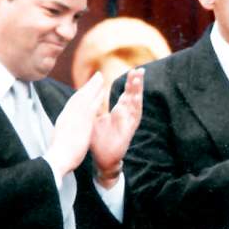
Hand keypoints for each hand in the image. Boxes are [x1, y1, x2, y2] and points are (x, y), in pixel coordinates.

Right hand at [45, 73, 106, 175]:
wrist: (57, 160)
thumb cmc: (59, 155)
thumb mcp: (62, 140)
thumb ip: (66, 134)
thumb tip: (66, 134)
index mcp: (64, 121)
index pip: (73, 105)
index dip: (81, 95)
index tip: (87, 88)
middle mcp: (67, 116)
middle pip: (78, 97)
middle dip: (88, 86)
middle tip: (96, 76)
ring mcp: (74, 118)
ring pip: (84, 98)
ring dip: (92, 86)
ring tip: (100, 77)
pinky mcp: (81, 122)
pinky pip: (90, 106)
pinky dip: (96, 97)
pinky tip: (103, 90)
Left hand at [89, 67, 143, 185]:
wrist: (102, 159)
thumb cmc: (99, 140)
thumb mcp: (94, 119)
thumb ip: (94, 107)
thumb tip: (89, 93)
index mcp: (119, 112)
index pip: (126, 94)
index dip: (129, 83)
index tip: (132, 70)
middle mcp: (126, 116)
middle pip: (133, 96)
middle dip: (136, 83)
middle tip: (139, 69)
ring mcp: (128, 123)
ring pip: (135, 104)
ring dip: (137, 92)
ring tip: (139, 80)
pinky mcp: (128, 131)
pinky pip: (134, 117)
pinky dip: (136, 108)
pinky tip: (137, 99)